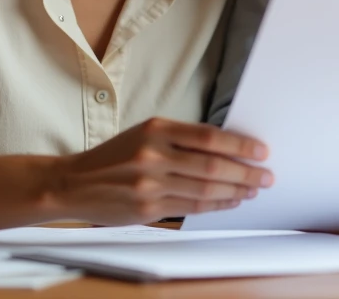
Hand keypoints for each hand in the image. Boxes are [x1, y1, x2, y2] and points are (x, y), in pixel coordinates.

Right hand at [43, 117, 272, 225]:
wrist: (73, 183)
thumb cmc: (113, 157)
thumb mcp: (144, 135)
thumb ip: (180, 140)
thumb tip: (226, 149)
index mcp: (156, 129)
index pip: (209, 137)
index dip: (240, 145)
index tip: (261, 151)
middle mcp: (154, 155)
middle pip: (213, 166)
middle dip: (245, 172)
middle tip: (266, 176)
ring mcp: (150, 184)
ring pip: (205, 190)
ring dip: (235, 191)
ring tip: (253, 190)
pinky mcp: (148, 209)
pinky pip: (191, 208)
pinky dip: (216, 205)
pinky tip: (230, 202)